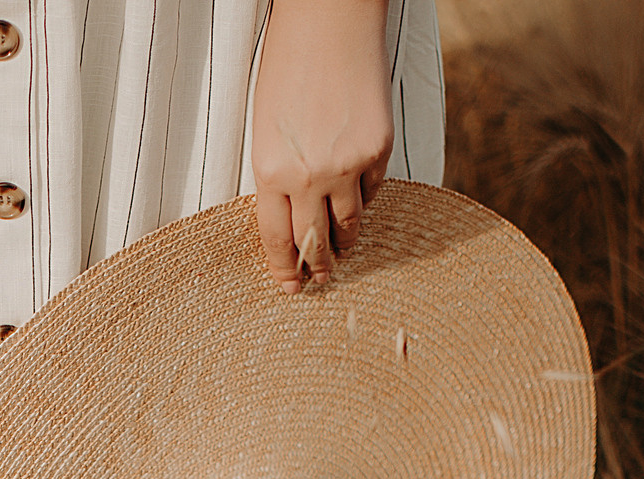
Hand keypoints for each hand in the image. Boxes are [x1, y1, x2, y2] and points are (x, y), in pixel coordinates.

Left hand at [250, 0, 395, 293]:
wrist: (329, 23)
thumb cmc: (288, 67)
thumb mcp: (265, 128)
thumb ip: (276, 174)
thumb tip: (292, 214)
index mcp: (270, 172)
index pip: (278, 239)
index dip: (285, 269)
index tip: (291, 287)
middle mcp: (310, 177)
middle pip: (315, 242)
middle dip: (318, 267)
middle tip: (321, 279)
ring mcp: (348, 165)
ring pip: (350, 224)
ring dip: (346, 240)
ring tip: (343, 247)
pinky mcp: (378, 149)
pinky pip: (373, 190)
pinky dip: (366, 196)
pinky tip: (359, 194)